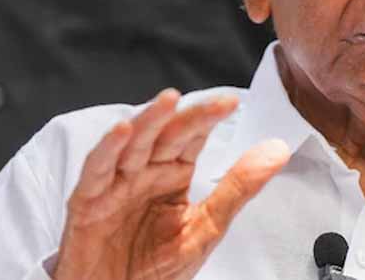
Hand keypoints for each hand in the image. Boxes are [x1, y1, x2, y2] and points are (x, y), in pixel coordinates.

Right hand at [53, 89, 289, 279]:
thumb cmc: (154, 269)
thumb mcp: (206, 227)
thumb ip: (239, 186)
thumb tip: (277, 151)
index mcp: (171, 175)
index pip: (191, 137)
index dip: (209, 118)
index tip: (232, 103)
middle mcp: (143, 172)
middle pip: (165, 135)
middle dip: (188, 116)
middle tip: (213, 103)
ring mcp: (114, 184)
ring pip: (131, 143)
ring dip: (149, 120)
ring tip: (168, 101)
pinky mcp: (87, 201)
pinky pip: (96, 170)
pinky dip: (106, 149)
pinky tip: (121, 131)